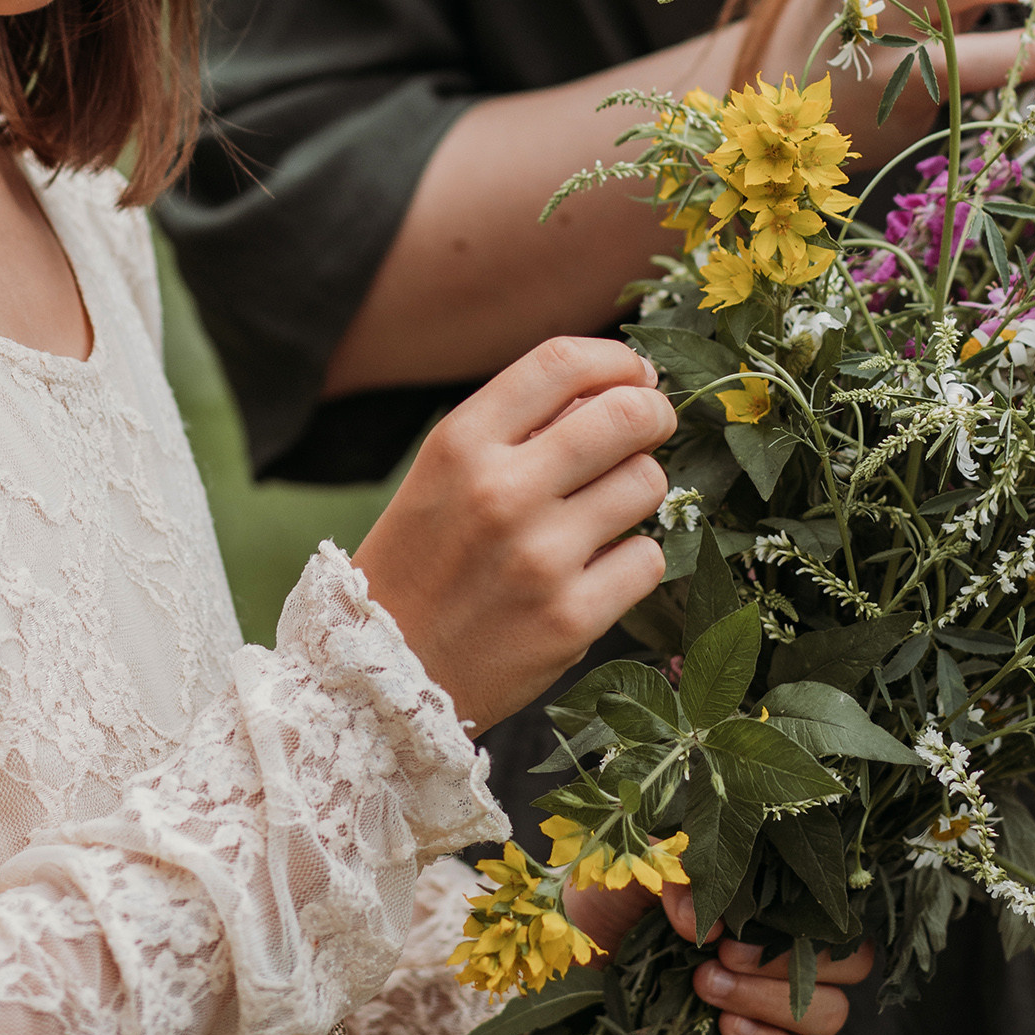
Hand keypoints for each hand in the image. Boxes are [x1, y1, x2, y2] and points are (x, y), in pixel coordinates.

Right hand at [352, 337, 674, 735]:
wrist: (382, 674)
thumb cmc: (422, 561)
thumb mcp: (444, 474)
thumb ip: (519, 427)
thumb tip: (619, 387)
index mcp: (461, 443)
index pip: (562, 362)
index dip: (615, 360)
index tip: (633, 374)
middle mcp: (501, 491)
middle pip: (625, 415)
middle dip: (653, 415)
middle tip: (649, 429)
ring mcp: (539, 557)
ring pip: (647, 483)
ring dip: (639, 490)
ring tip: (607, 509)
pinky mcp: (570, 619)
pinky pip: (647, 558)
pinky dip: (632, 560)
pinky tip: (598, 568)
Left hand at [560, 794, 872, 1034]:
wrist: (570, 949)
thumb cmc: (612, 893)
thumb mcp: (636, 867)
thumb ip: (672, 872)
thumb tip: (701, 920)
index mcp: (773, 894)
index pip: (833, 908)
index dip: (800, 923)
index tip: (734, 931)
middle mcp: (787, 949)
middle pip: (848, 965)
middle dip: (786, 965)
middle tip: (721, 960)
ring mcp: (777, 1005)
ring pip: (827, 1014)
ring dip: (770, 1005)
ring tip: (707, 988)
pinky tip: (727, 1032)